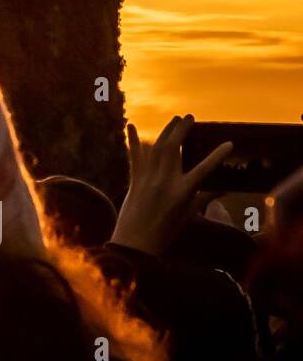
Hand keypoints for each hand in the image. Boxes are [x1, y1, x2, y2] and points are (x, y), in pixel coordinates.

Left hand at [112, 115, 232, 255]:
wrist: (136, 242)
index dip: (217, 156)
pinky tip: (130, 125)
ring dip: (165, 131)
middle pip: (174, 149)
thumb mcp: (189, 214)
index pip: (204, 169)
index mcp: (182, 192)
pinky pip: (134, 156)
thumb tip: (225, 188)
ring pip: (156, 148)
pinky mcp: (134, 180)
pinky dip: (132, 141)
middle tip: (190, 118)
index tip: (229, 143)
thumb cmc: (166, 231)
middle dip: (182, 130)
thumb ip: (206, 197)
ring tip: (175, 119)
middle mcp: (165, 182)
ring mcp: (147, 179)